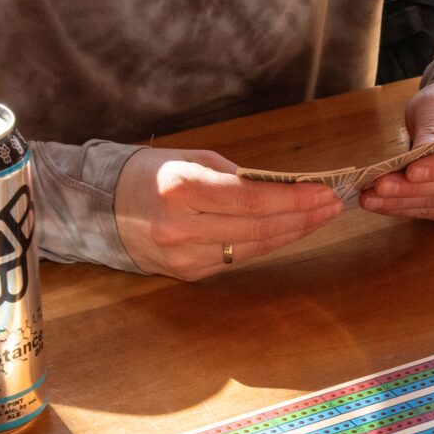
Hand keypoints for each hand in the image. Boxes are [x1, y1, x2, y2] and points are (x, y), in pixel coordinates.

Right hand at [114, 148, 340, 279]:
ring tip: (321, 217)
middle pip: (259, 228)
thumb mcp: (190, 159)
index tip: (325, 191)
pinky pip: (238, 259)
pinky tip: (289, 231)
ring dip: (292, 233)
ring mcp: (184, 256)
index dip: (294, 199)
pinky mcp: (187, 274)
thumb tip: (281, 189)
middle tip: (333, 205)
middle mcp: (183, 228)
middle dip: (303, 217)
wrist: (100, 208)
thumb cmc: (148, 174)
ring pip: (253, 248)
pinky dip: (266, 244)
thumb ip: (235, 176)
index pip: (252, 200)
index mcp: (182, 190)